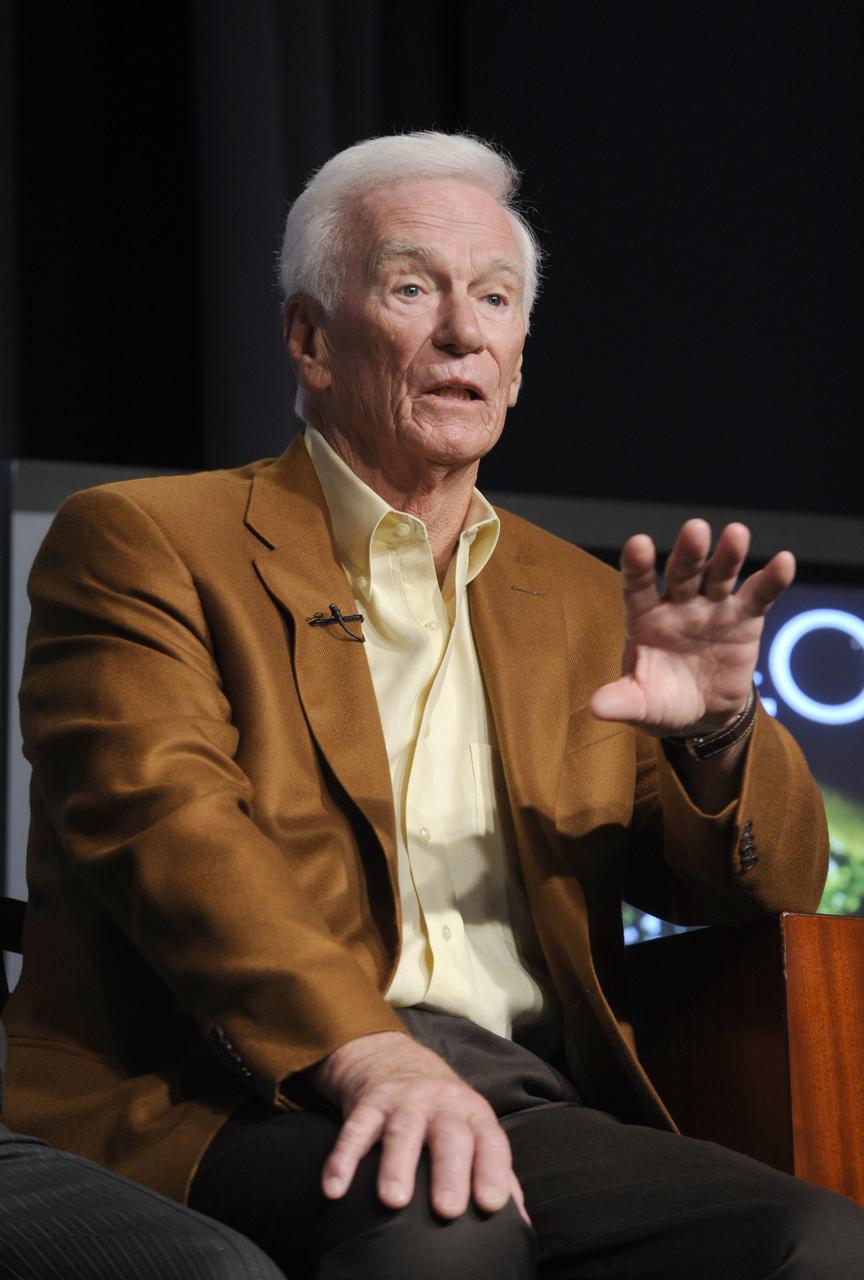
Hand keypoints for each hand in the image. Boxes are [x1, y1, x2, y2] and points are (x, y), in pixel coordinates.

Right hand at [311, 1031, 529, 1223]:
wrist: (393, 1060)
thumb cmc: (443, 1113)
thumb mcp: (473, 1130)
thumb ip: (495, 1172)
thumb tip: (520, 1226)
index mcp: (473, 1115)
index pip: (489, 1141)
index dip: (493, 1171)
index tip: (492, 1205)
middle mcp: (441, 1104)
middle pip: (448, 1136)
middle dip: (449, 1171)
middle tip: (447, 1210)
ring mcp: (403, 1101)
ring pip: (402, 1130)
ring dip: (397, 1164)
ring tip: (393, 1201)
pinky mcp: (367, 1103)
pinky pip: (354, 1129)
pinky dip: (342, 1158)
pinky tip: (335, 1188)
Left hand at [590, 519, 793, 737]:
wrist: (702, 713)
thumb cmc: (661, 702)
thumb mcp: (641, 705)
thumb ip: (622, 701)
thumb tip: (596, 707)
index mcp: (644, 616)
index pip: (638, 585)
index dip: (638, 565)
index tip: (638, 544)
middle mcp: (676, 603)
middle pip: (682, 571)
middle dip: (689, 552)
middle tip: (695, 529)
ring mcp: (711, 607)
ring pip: (719, 574)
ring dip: (728, 555)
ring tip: (736, 533)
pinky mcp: (744, 618)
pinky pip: (758, 595)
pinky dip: (772, 579)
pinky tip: (784, 562)